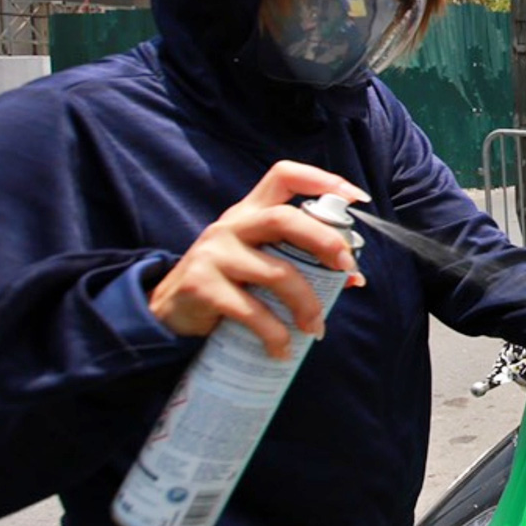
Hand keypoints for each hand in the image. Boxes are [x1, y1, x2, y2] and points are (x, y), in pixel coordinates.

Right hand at [148, 162, 369, 358]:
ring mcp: (214, 253)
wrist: (167, 310)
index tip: (357, 198)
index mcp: (250, 212)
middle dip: (324, 241)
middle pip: (284, 219)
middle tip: (348, 268)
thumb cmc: (227, 281)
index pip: (285, 176)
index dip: (323, 180)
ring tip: (317, 328)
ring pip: (276, 272)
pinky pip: (251, 311)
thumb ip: (297, 258)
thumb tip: (352, 276)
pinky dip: (274, 334)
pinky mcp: (202, 286)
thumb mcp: (257, 258)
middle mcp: (232, 225)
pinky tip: (283, 349)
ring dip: (306, 303)